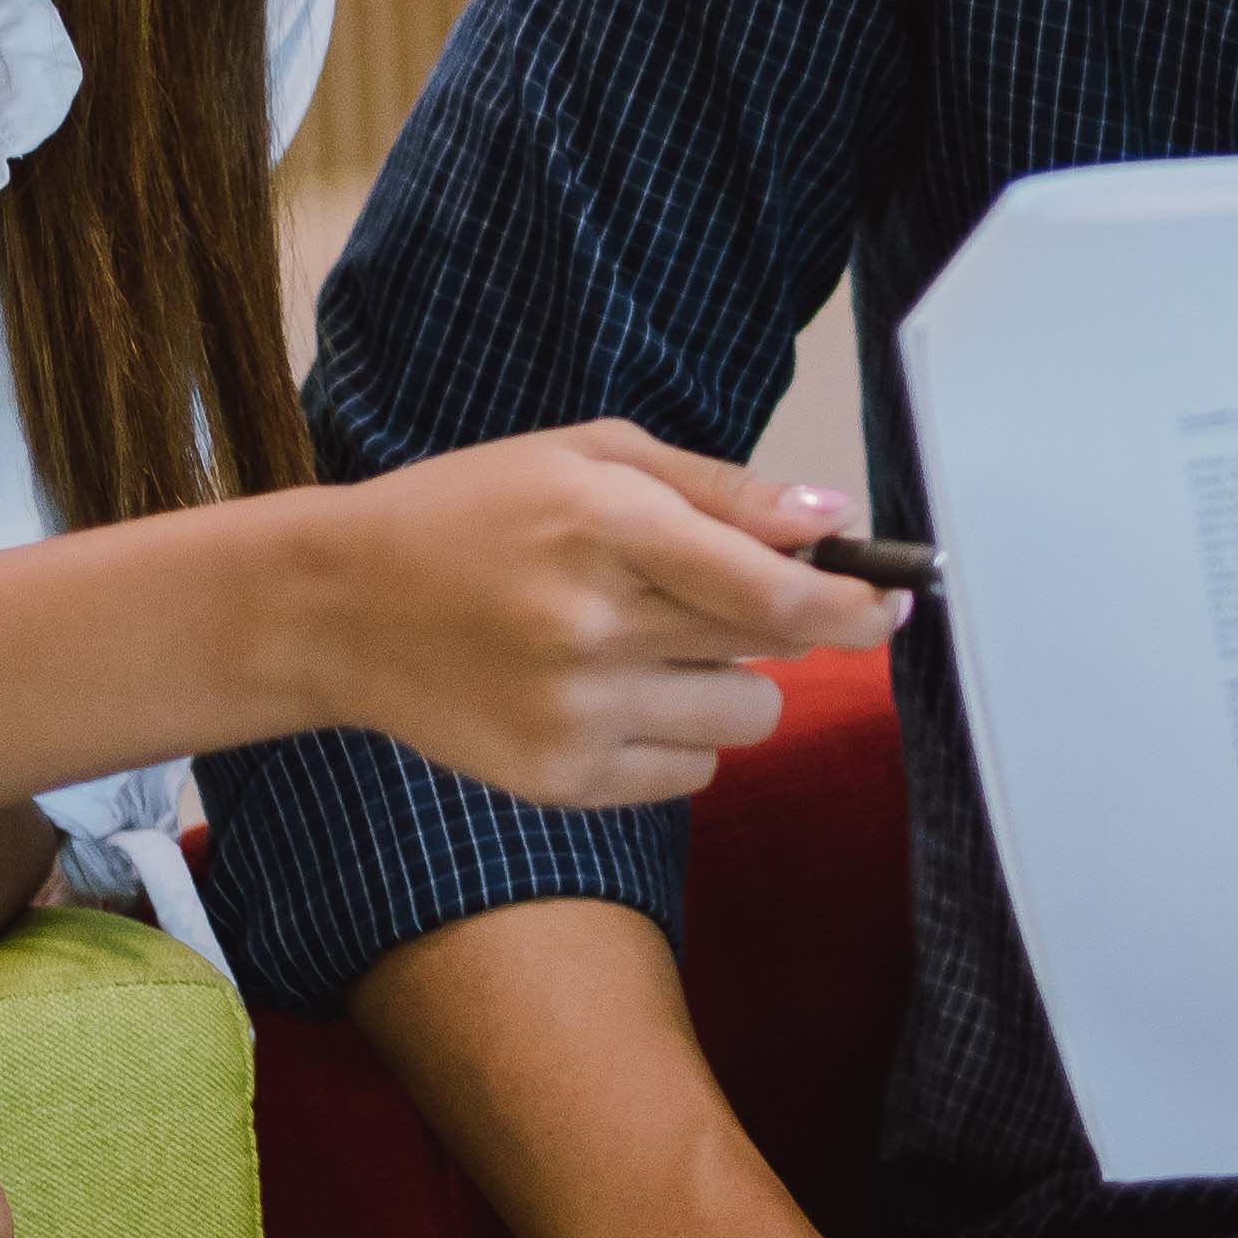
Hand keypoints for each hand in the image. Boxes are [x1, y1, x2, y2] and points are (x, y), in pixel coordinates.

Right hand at [328, 423, 910, 806]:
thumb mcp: (592, 457)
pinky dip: (681, 731)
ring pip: (747, 716)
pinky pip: (693, 770)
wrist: (340, 605)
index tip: (897, 597)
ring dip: (733, 679)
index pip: (771, 591)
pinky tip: (614, 689)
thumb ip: (721, 490)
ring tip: (656, 642)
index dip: (855, 600)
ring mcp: (574, 714)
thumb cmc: (477, 511)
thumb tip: (834, 519)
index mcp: (604, 528)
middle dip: (793, 622)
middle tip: (737, 596)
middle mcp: (591, 628)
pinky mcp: (559, 780)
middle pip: (774, 650)